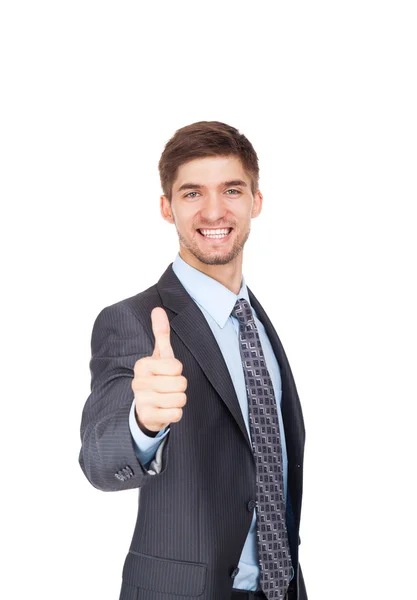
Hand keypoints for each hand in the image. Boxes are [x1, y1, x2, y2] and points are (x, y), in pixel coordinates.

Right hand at [132, 307, 186, 433]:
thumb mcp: (160, 356)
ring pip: (180, 399)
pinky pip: (176, 414)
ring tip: (167, 398)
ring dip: (178, 400)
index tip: (168, 374)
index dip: (178, 371)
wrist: (145, 408)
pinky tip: (165, 410)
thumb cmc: (157, 377)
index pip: (177, 367)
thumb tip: (158, 309)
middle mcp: (139, 382)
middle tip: (168, 388)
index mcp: (142, 365)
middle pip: (180, 383)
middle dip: (180, 387)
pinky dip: (175, 413)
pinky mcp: (147, 417)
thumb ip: (161, 333)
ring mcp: (141, 400)